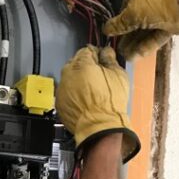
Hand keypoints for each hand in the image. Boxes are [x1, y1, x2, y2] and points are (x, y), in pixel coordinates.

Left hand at [55, 46, 139, 161]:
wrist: (100, 128)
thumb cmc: (110, 103)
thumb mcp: (118, 75)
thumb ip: (110, 59)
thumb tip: (106, 52)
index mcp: (82, 65)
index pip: (86, 50)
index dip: (96, 54)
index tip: (101, 60)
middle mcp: (67, 75)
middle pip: (75, 63)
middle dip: (84, 67)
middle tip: (97, 77)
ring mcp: (62, 90)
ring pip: (69, 79)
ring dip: (77, 81)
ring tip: (91, 91)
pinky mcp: (60, 104)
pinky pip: (66, 94)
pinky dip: (72, 95)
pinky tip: (84, 101)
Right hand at [104, 0, 178, 58]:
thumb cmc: (161, 2)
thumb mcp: (134, 12)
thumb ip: (120, 22)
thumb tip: (106, 29)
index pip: (125, 8)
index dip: (119, 23)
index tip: (112, 36)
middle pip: (135, 21)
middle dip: (126, 37)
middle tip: (119, 51)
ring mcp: (162, 12)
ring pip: (145, 30)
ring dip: (134, 44)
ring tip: (126, 57)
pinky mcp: (171, 24)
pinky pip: (155, 36)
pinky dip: (146, 46)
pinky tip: (136, 56)